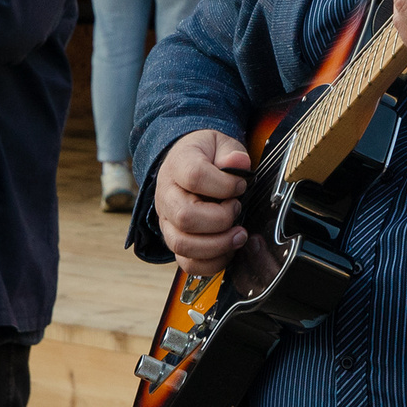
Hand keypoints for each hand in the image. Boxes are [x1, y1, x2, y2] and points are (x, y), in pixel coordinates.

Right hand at [156, 129, 250, 275]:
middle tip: (237, 209)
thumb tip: (238, 163)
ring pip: (182, 244)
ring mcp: (167, 221)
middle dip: (221, 219)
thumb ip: (231, 152)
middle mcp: (166, 195)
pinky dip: (211, 263)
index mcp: (177, 165)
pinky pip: (186, 263)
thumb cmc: (206, 156)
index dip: (223, 185)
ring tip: (239, 235)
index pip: (194, 177)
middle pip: (185, 216)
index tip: (240, 186)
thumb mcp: (220, 143)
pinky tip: (228, 249)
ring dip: (218, 245)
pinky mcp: (174, 240)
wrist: (186, 163)